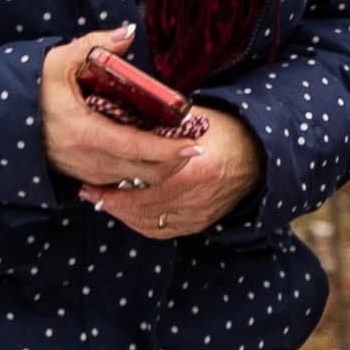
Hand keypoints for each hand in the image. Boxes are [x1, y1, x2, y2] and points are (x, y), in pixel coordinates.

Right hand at [40, 27, 199, 198]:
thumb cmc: (30, 89)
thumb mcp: (56, 61)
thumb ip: (94, 45)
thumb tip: (127, 32)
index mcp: (84, 133)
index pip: (137, 148)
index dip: (168, 150)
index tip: (194, 144)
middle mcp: (85, 159)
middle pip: (143, 172)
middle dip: (173, 161)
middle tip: (192, 144)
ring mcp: (82, 171)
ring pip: (132, 179)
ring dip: (158, 168)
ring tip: (176, 148)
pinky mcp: (79, 175)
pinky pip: (117, 181)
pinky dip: (137, 173)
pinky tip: (148, 157)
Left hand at [82, 101, 254, 239]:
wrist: (259, 154)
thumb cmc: (226, 132)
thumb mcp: (196, 119)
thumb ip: (162, 122)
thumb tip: (122, 117)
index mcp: (198, 170)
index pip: (147, 190)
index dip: (114, 191)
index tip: (91, 183)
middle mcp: (200, 197)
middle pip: (145, 210)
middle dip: (112, 204)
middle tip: (90, 194)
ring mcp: (201, 213)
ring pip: (151, 224)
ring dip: (123, 216)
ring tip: (104, 202)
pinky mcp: (201, 223)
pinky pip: (163, 231)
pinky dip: (140, 224)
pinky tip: (126, 212)